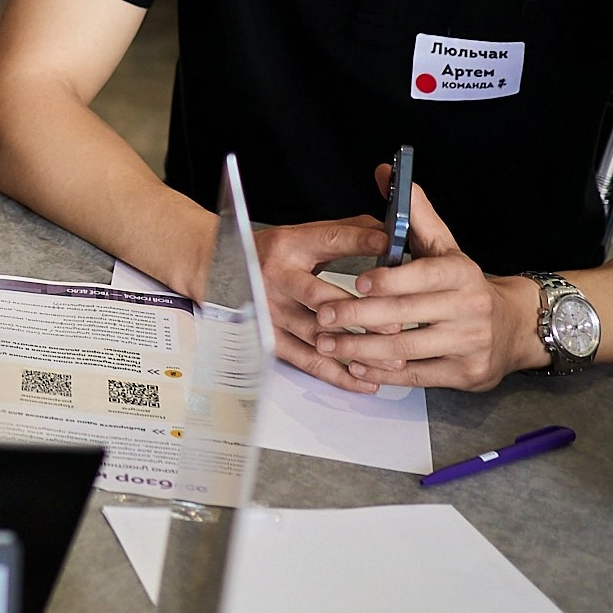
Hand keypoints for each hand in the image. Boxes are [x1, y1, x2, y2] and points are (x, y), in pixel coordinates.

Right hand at [253, 215, 388, 393]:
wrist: (217, 268)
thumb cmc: (268, 253)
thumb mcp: (300, 235)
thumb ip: (344, 233)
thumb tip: (389, 233)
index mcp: (289, 245)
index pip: (328, 239)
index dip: (359, 241)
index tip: (389, 244)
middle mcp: (277, 277)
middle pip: (320, 297)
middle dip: (360, 313)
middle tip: (395, 323)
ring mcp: (271, 310)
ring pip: (317, 336)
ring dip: (357, 350)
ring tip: (391, 359)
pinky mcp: (269, 337)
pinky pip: (307, 361)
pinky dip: (337, 374)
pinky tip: (364, 379)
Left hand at [304, 174, 544, 391]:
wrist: (513, 327)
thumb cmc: (463, 284)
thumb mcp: (445, 247)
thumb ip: (414, 215)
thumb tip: (385, 173)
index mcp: (461, 273)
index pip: (424, 275)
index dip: (390, 281)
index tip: (358, 283)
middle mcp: (470, 308)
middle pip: (407, 315)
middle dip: (359, 318)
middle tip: (323, 317)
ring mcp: (470, 344)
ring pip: (407, 349)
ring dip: (362, 350)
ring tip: (328, 344)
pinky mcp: (466, 374)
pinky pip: (417, 377)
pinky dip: (383, 374)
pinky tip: (357, 367)